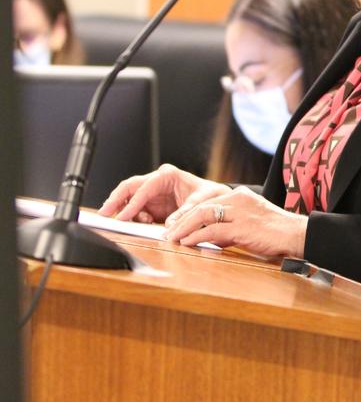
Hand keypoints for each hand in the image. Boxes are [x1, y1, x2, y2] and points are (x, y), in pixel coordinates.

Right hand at [98, 163, 230, 224]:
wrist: (216, 201)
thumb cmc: (211, 196)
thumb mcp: (202, 203)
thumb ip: (185, 213)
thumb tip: (169, 226)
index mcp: (168, 175)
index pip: (144, 187)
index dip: (132, 203)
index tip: (122, 217)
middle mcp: (158, 181)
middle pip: (129, 187)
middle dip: (115, 200)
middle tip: (103, 215)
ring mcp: (153, 193)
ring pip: (129, 198)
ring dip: (126, 211)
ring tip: (137, 221)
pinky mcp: (152, 204)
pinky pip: (135, 209)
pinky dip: (134, 217)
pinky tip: (144, 222)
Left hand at [163, 186, 307, 258]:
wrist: (296, 234)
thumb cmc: (276, 233)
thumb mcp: (250, 225)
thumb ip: (230, 228)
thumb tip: (211, 238)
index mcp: (240, 196)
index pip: (207, 202)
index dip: (189, 214)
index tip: (175, 225)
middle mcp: (238, 199)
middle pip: (201, 206)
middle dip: (181, 220)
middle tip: (167, 232)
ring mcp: (240, 212)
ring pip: (203, 215)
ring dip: (184, 227)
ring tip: (171, 238)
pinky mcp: (242, 226)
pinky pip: (212, 230)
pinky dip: (196, 236)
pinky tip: (186, 243)